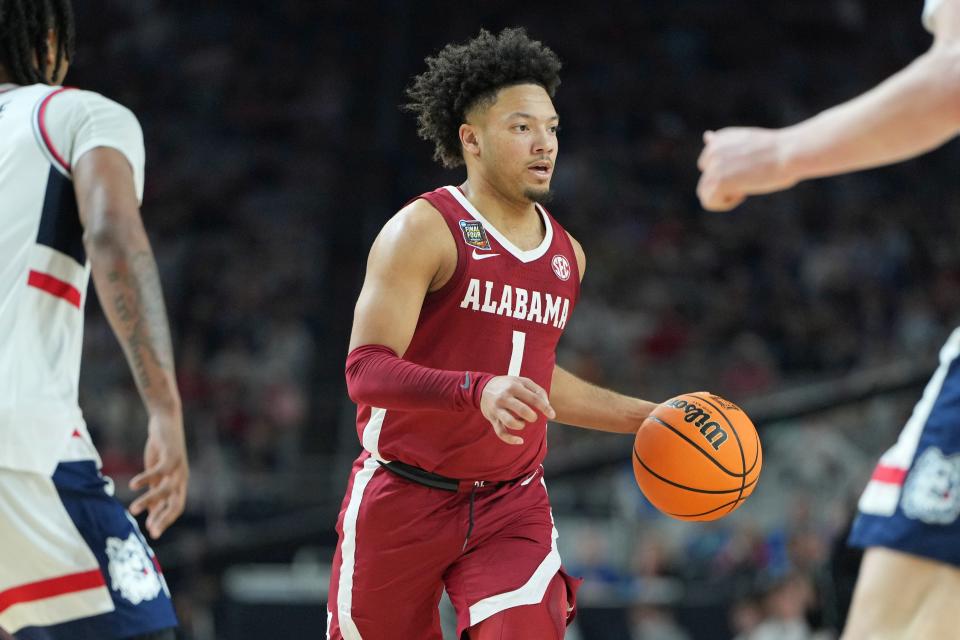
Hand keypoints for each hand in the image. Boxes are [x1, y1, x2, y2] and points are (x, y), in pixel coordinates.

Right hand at [129, 411, 188, 538]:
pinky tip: (132, 485)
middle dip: (164, 518)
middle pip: (176, 503)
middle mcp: (181, 477)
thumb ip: (155, 491)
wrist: (166, 421)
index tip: (152, 533)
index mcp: (179, 483)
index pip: (176, 507)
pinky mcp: (171, 455)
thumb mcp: (157, 474)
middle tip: (151, 532)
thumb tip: (151, 513)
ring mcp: (178, 467)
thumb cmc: (161, 449)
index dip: (165, 519)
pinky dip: (146, 479)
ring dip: (149, 501)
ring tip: (133, 509)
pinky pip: (159, 471)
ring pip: (165, 490)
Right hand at [480, 376, 555, 444]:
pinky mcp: (492, 418)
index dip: (545, 408)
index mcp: (514, 386)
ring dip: (521, 426)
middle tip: (532, 417)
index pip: (533, 398)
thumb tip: (547, 404)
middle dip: (532, 417)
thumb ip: (537, 390)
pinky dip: (511, 440)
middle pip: (522, 410)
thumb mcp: (522, 381)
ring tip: (522, 423)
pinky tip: (520, 440)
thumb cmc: (507, 385)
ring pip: (510, 422)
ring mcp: (497, 408)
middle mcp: (504, 397)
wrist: (482, 387)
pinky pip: (501, 433)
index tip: (552, 415)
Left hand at [696, 128, 797, 210]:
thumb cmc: (778, 150)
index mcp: (719, 138)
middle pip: (706, 181)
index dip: (727, 173)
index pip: (707, 165)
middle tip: (749, 178)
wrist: (790, 153)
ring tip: (746, 186)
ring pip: (704, 193)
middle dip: (725, 186)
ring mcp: (713, 166)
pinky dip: (726, 203)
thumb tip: (706, 136)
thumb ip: (726, 145)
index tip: (748, 169)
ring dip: (724, 196)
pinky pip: (709, 202)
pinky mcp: (718, 181)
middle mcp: (712, 150)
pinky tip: (743, 193)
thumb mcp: (748, 142)